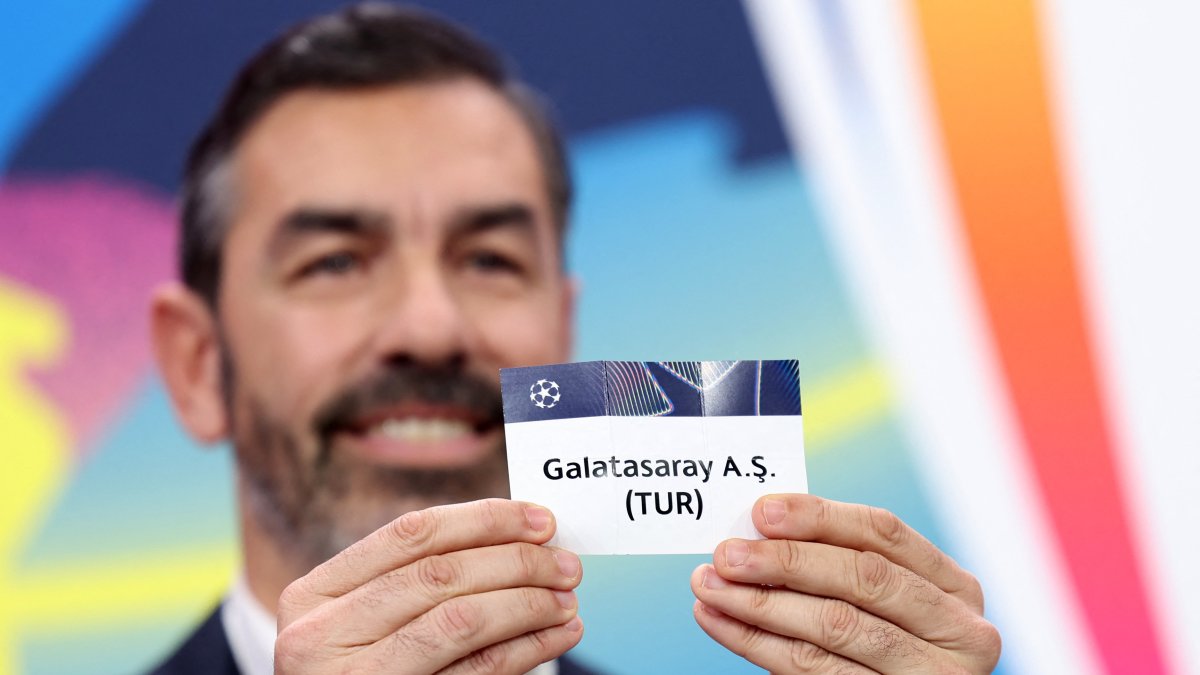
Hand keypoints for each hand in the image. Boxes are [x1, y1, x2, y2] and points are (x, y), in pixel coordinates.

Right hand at [274, 498, 583, 673]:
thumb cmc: (358, 672)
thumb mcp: (356, 623)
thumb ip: (411, 581)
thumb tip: (514, 537)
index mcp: (312, 596)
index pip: (411, 535)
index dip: (483, 519)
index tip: (538, 519)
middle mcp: (321, 637)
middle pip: (440, 575)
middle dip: (516, 561)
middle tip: (565, 562)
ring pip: (460, 621)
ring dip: (527, 603)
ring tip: (565, 599)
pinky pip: (477, 672)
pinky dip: (527, 648)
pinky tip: (556, 636)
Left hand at [691, 494, 1000, 672]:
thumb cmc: (891, 648)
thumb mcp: (891, 602)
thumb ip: (841, 564)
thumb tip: (758, 530)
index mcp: (954, 586)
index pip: (884, 533)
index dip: (819, 516)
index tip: (760, 511)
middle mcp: (957, 629)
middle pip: (862, 578)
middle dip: (786, 561)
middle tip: (727, 554)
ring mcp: (931, 674)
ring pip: (834, 627)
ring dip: (760, 604)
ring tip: (710, 587)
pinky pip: (814, 670)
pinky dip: (757, 644)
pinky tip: (720, 622)